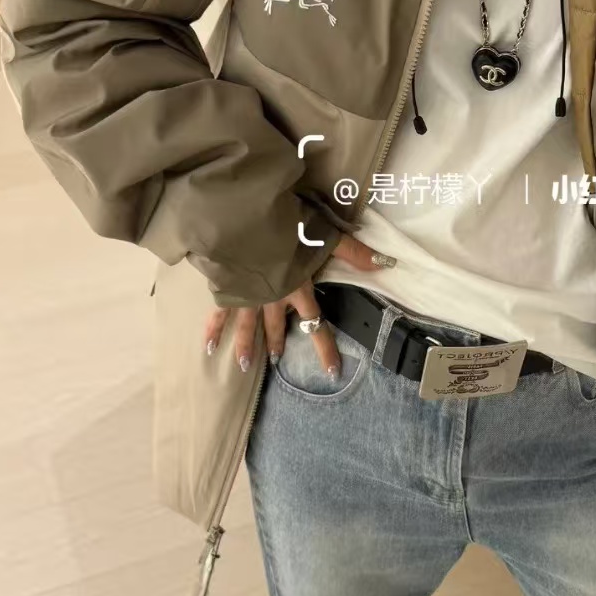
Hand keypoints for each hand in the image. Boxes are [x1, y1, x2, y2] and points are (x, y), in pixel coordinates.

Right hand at [203, 235, 396, 375]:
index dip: (325, 349)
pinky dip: (213, 330)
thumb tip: (387, 264)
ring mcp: (247, 296)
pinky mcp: (226, 288)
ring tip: (245, 365)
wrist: (244, 223)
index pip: (316, 324)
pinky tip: (207, 346)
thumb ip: (355, 253)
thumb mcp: (326, 236)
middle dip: (277, 344)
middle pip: (276, 327)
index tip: (332, 372)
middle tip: (277, 361)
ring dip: (247, 346)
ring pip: (247, 327)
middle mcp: (272, 298)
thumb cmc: (286, 227)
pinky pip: (218, 314)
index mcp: (297, 289)